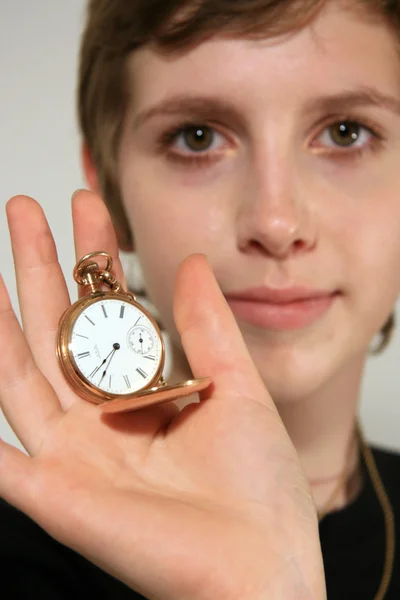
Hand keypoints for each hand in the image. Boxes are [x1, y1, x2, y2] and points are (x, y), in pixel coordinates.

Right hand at [0, 191, 325, 599]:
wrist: (262, 565)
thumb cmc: (259, 484)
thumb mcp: (234, 386)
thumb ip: (206, 325)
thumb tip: (190, 261)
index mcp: (141, 393)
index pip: (108, 312)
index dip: (95, 258)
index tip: (89, 204)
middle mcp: (100, 418)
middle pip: (58, 331)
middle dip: (40, 268)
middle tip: (27, 207)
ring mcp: (72, 454)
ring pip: (20, 374)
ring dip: (1, 318)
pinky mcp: (56, 494)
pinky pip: (3, 459)